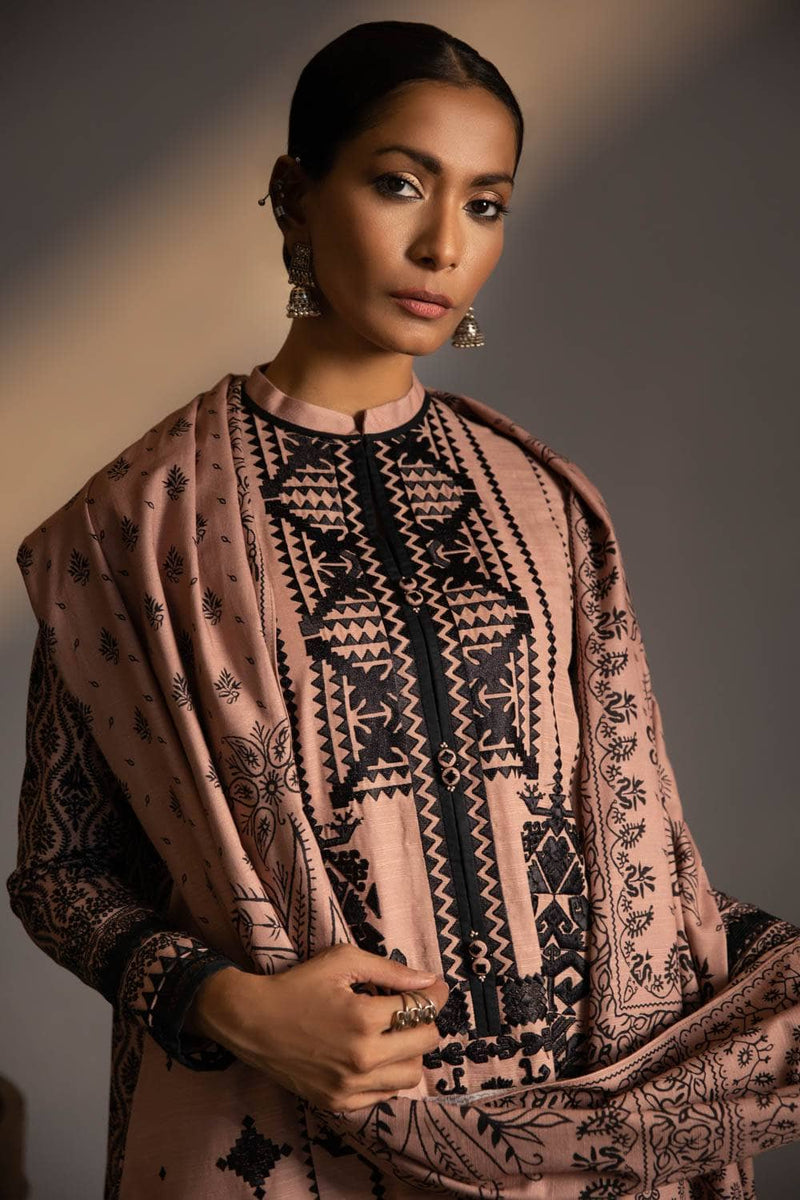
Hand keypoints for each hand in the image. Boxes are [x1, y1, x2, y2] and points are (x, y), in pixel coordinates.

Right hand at [186, 943, 448, 1111]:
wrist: (252, 1022)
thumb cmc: (298, 984)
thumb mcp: (342, 961)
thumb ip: (390, 971)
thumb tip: (428, 981)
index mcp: (364, 1018)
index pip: (422, 1009)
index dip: (434, 995)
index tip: (435, 988)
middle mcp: (362, 1057)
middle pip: (425, 1043)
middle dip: (426, 1021)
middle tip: (412, 1010)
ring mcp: (351, 1085)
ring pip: (411, 1074)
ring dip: (411, 1052)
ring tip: (394, 1035)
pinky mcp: (339, 1103)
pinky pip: (386, 1095)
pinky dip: (389, 1075)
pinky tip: (375, 1056)